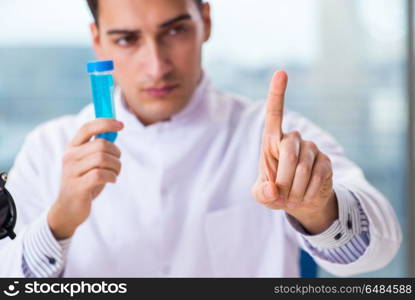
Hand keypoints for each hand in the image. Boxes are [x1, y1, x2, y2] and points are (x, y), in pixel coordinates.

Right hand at [48, 119, 123, 239]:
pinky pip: (101, 174)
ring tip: (115, 173)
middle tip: (117, 164)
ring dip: (116, 166)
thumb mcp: (88, 162)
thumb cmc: (84, 182)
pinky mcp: (78, 186)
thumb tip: (114, 129)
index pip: (87, 127)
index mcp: (72, 147)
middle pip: (101, 144)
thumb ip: (97, 148)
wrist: (68, 209)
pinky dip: (112, 177)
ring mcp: (72, 171)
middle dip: (116, 153)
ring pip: (103, 159)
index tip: (121, 124)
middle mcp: (69, 157)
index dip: (105, 123)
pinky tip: (111, 180)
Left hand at [252, 71, 337, 234]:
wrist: (300, 201)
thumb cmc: (276, 191)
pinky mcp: (326, 160)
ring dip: (294, 190)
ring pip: (302, 168)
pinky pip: (317, 177)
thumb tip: (271, 190)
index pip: (275, 114)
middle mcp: (293, 139)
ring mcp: (312, 148)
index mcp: (272, 141)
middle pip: (288, 151)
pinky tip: (305, 194)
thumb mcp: (262, 195)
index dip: (277, 94)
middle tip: (281, 194)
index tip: (281, 72)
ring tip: (292, 196)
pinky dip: (307, 192)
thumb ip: (261, 193)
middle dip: (283, 179)